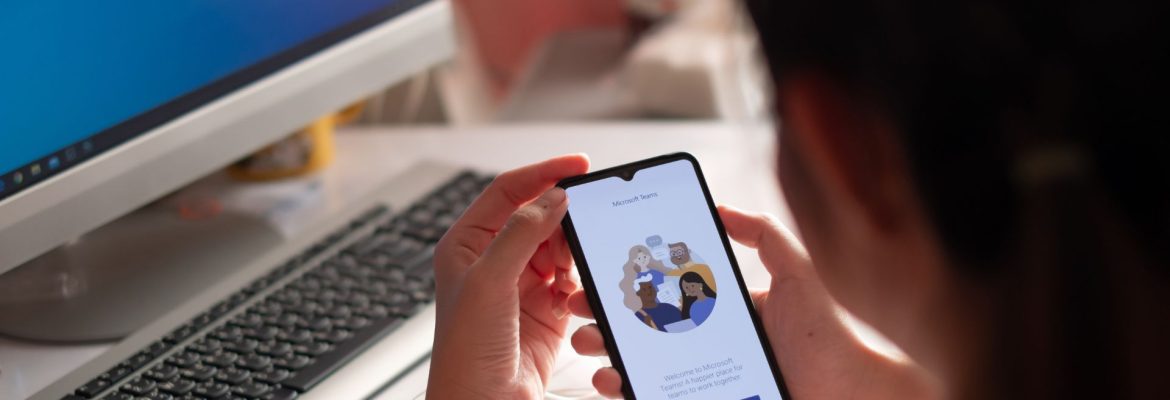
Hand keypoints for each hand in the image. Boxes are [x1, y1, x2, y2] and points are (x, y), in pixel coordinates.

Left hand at [427, 155, 588, 399]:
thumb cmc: (465, 349)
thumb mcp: (489, 281)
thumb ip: (522, 233)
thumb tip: (554, 197)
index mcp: (467, 242)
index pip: (508, 191)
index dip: (543, 173)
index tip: (579, 164)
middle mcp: (493, 259)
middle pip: (540, 218)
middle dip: (565, 221)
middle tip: (589, 221)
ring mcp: (521, 283)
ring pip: (560, 248)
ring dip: (572, 256)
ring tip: (573, 272)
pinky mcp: (546, 309)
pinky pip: (571, 280)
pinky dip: (578, 284)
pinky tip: (572, 298)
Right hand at [568, 206, 939, 397]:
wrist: (847, 391)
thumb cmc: (825, 334)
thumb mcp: (794, 272)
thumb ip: (763, 234)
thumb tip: (721, 207)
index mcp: (721, 310)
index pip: (664, 292)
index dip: (629, 283)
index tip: (600, 271)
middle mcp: (705, 343)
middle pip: (642, 327)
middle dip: (603, 315)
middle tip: (578, 307)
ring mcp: (701, 375)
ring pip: (640, 363)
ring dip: (606, 351)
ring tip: (589, 343)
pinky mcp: (699, 397)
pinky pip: (654, 393)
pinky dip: (626, 388)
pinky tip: (613, 378)